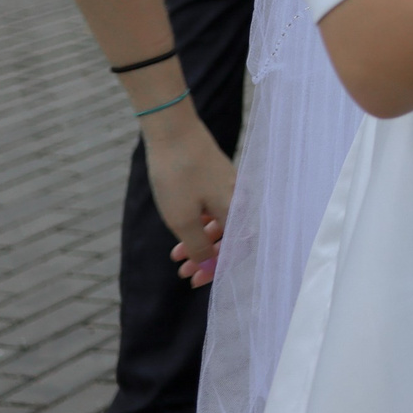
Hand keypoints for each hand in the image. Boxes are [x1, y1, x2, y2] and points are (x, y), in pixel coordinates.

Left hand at [143, 108, 233, 285]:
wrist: (173, 131)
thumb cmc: (177, 175)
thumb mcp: (182, 219)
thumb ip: (198, 246)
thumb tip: (209, 265)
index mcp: (236, 209)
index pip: (239, 249)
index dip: (219, 269)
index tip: (195, 281)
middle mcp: (239, 198)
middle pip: (230, 238)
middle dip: (206, 259)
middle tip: (182, 273)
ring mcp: (228, 186)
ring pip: (220, 223)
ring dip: (199, 242)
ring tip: (175, 255)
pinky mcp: (216, 178)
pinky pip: (214, 209)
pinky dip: (199, 224)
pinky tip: (181, 229)